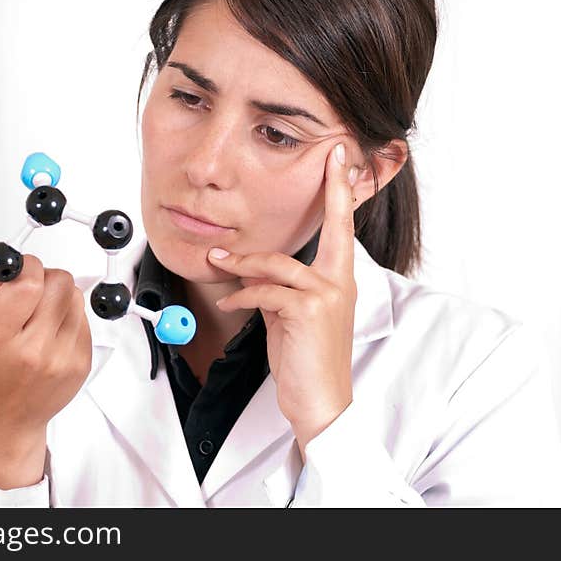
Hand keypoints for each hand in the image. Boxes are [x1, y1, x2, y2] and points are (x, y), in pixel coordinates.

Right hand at [0, 254, 91, 487]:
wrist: (3, 419)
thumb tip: (9, 258)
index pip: (29, 281)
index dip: (28, 266)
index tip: (21, 270)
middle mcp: (32, 350)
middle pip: (60, 283)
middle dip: (45, 278)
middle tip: (31, 291)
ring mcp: (62, 359)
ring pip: (76, 297)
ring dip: (59, 297)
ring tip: (40, 316)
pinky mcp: (82, 363)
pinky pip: (84, 319)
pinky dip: (69, 318)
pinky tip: (51, 334)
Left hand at [207, 142, 359, 460]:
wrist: (320, 402)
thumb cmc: (308, 361)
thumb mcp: (293, 318)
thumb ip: (282, 289)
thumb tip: (257, 276)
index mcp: (340, 282)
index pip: (343, 230)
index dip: (342, 192)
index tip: (342, 161)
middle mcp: (340, 284)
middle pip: (333, 227)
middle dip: (332, 189)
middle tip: (329, 158)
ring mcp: (327, 296)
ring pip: (277, 263)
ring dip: (242, 263)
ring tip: (218, 261)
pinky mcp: (308, 311)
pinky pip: (264, 291)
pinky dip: (241, 295)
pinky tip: (228, 303)